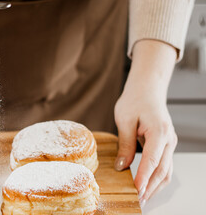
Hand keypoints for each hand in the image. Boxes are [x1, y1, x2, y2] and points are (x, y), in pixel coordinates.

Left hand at [114, 40, 177, 206]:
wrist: (147, 89)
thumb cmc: (135, 100)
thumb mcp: (124, 120)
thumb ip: (125, 144)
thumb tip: (121, 166)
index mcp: (159, 132)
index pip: (152, 161)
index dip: (143, 178)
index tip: (136, 192)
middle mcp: (169, 140)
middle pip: (162, 170)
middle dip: (150, 188)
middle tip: (139, 201)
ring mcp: (170, 143)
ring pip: (166, 170)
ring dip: (155, 186)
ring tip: (143, 198)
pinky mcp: (166, 144)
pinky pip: (164, 165)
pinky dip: (156, 177)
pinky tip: (147, 185)